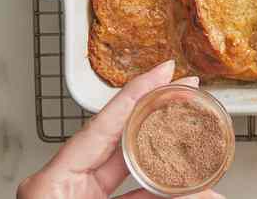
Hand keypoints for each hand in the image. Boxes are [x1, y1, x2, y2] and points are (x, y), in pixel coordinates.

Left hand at [17, 60, 222, 198]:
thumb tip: (204, 196)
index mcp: (52, 183)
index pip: (102, 125)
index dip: (137, 93)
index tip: (165, 70)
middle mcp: (63, 187)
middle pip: (118, 141)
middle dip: (158, 119)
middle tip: (189, 93)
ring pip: (128, 171)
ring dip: (167, 163)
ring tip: (199, 147)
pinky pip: (130, 195)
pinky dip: (159, 191)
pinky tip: (190, 190)